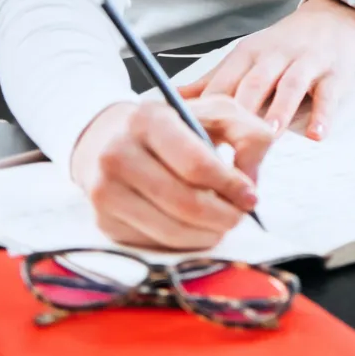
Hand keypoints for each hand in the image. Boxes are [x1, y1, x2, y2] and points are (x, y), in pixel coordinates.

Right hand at [69, 96, 273, 250]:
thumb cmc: (175, 125)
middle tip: (240, 215)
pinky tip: (195, 226)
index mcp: (148, 119)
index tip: (250, 196)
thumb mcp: (216, 112)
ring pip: (170, 230)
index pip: (195, 164)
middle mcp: (119, 154)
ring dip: (207, 233)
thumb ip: (248, 135)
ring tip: (223, 222)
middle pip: (184, 203)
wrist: (110, 137)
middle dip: (223, 216)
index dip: (229, 185)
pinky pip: (154, 243)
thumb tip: (250, 183)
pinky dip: (184, 242)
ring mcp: (106, 190)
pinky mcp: (104, 221)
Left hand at [177, 0, 354, 138]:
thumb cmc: (281, 46)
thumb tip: (168, 99)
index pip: (224, 83)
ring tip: (269, 135)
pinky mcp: (333, 73)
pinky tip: (316, 135)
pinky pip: (327, 95)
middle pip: (254, 83)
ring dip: (279, 110)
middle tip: (229, 147)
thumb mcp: (245, 57)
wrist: (329, 19)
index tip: (195, 139)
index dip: (208, 110)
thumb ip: (211, 81)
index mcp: (247, 55)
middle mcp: (275, 56)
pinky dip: (323, 115)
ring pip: (290, 86)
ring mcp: (305, 62)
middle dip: (241, 114)